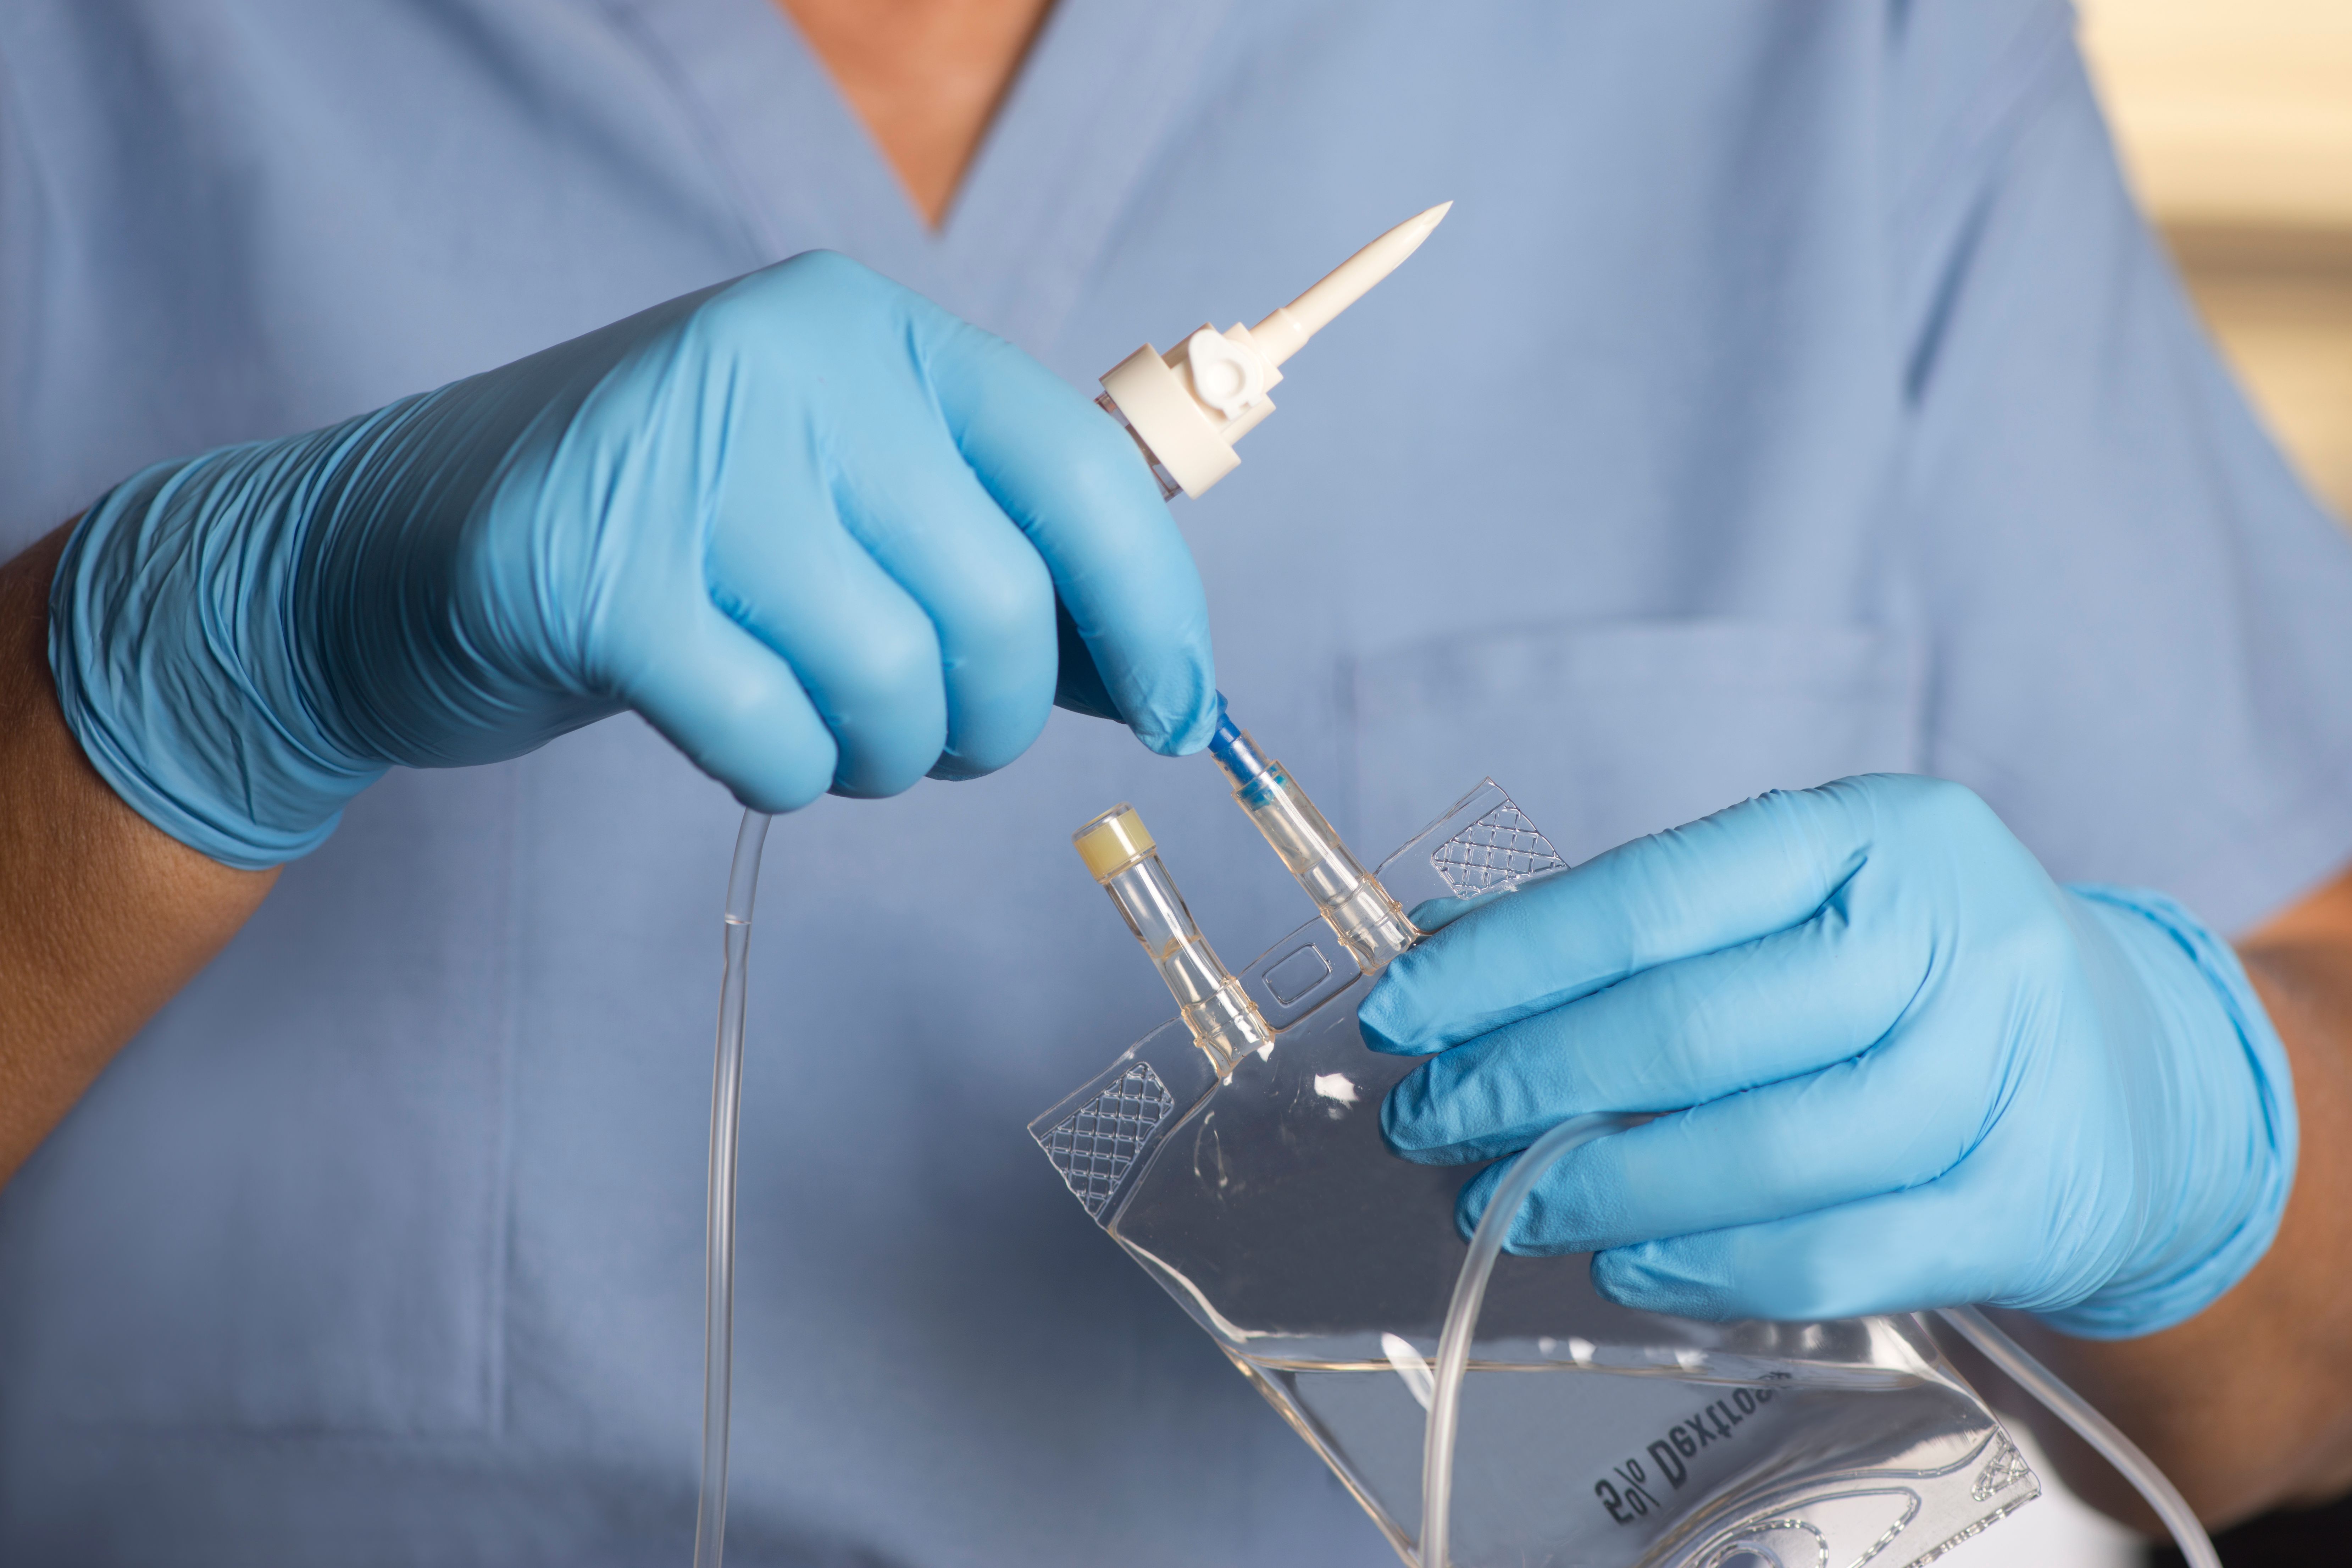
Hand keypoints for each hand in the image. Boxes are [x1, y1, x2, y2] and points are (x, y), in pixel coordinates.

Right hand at [49, 251, 1214, 865]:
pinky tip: (740, 739)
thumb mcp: (846, 500)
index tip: (1183, 711)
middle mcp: (790, 367)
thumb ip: (997, 556)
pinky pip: (777, 738)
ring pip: (896, 683)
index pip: (1084, 473)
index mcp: (875, 335)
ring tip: (825, 731)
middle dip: (991, 719)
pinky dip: (781, 778)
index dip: (1157, 612)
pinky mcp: (597, 577)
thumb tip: (1162, 668)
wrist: (395, 548)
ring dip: (883, 757)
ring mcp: (686, 463)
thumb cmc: (666, 538)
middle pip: (999, 605)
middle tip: (933, 734)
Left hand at [1363, 775, 2294, 1335]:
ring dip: (1604, 1192)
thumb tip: (1440, 952)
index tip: (1402, 1014)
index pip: (1649, 897)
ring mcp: (1999, 1071)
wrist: (2135, 1071)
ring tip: (1508, 1203)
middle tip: (1433, 1125)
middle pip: (1693, 1029)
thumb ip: (1635, 927)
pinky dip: (1711, 1268)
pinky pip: (1835, 1253)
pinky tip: (1627, 1261)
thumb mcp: (1800, 899)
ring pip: (1761, 1153)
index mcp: (1872, 832)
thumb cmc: (1916, 969)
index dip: (1507, 965)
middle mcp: (1945, 937)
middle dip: (1529, 1087)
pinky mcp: (2025, 1199)